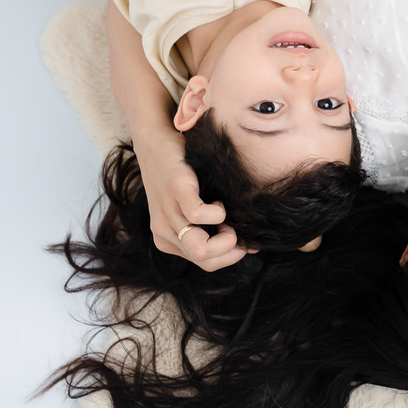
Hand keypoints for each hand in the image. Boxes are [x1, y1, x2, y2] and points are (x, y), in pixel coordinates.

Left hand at [134, 131, 249, 271]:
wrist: (154, 142)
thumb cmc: (180, 176)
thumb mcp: (191, 209)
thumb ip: (214, 230)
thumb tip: (252, 248)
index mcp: (168, 240)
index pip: (206, 264)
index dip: (231, 255)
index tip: (243, 236)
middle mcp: (164, 233)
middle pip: (205, 261)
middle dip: (231, 250)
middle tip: (236, 227)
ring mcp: (167, 214)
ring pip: (201, 250)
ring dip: (226, 237)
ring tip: (227, 217)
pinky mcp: (175, 192)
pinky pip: (199, 216)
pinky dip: (218, 212)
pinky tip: (218, 200)